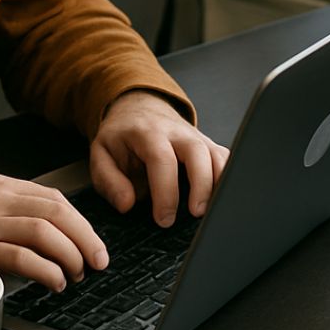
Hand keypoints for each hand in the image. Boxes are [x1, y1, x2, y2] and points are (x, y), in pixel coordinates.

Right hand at [0, 172, 108, 292]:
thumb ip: (6, 210)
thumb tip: (45, 233)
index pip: (53, 196)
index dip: (79, 221)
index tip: (91, 241)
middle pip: (57, 210)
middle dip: (86, 237)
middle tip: (98, 260)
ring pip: (46, 231)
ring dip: (70, 255)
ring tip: (76, 274)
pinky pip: (22, 256)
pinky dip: (47, 270)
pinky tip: (54, 281)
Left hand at [90, 91, 228, 226]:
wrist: (137, 110)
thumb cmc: (120, 138)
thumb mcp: (100, 155)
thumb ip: (109, 181)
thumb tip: (127, 205)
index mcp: (146, 133)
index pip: (162, 160)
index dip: (166, 192)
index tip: (164, 219)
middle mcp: (175, 131)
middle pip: (197, 152)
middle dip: (201, 186)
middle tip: (196, 214)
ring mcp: (195, 136)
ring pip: (217, 155)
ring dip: (220, 184)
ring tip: (212, 211)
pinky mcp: (207, 144)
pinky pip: (226, 158)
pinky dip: (229, 178)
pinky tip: (220, 200)